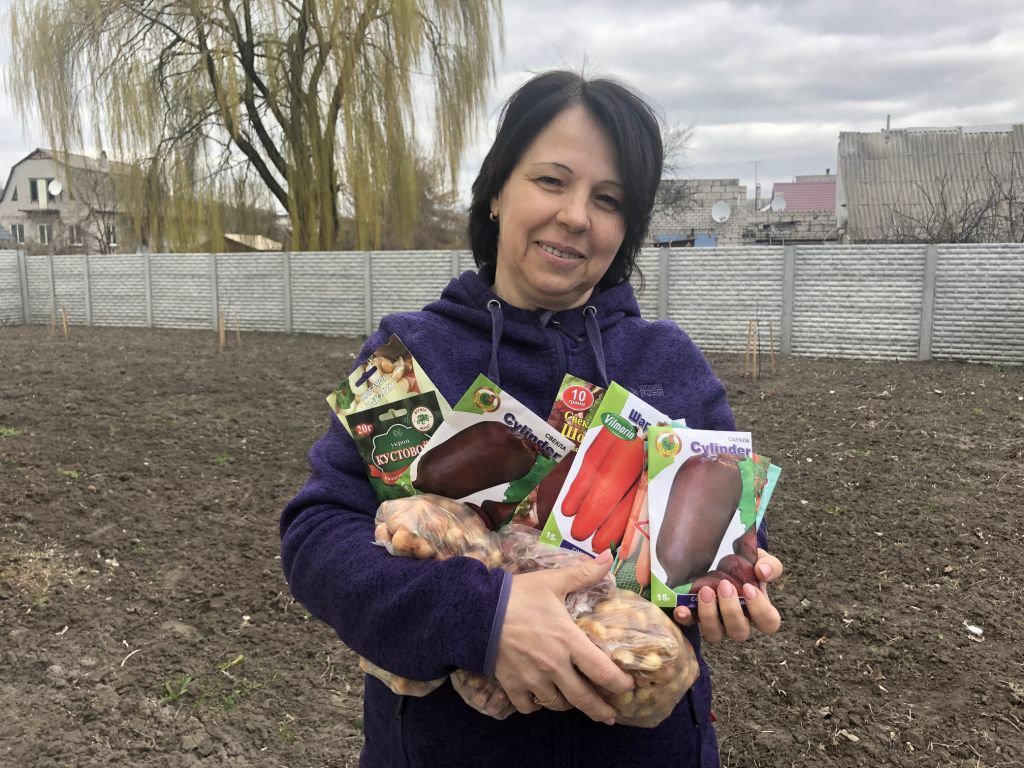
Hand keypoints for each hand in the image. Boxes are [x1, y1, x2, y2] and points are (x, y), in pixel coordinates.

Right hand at [494, 550, 633, 723]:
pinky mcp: (512, 685)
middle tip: (609, 716)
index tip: (627, 688)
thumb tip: (608, 558)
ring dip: (568, 704)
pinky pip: (528, 706)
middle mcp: (554, 666)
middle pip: (583, 698)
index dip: (618, 684)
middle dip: (599, 710)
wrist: (476, 612)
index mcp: (568, 641)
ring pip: (557, 704)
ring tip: (573, 700)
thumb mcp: (552, 582)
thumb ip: (582, 574)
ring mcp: (532, 679)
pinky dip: (535, 705)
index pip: (602, 671)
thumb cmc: (518, 596)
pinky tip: (539, 697)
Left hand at [672, 549, 782, 642]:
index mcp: (759, 611)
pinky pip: (690, 625)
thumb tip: (763, 572)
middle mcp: (738, 622)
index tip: (748, 588)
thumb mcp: (760, 560)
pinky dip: (685, 618)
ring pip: (715, 634)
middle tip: (724, 586)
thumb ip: (769, 565)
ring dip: (709, 615)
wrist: (721, 558)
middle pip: (739, 632)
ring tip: (705, 591)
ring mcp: (717, 622)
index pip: (768, 623)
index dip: (760, 610)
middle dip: (731, 611)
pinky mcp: (696, 617)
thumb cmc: (746, 565)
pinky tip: (681, 608)